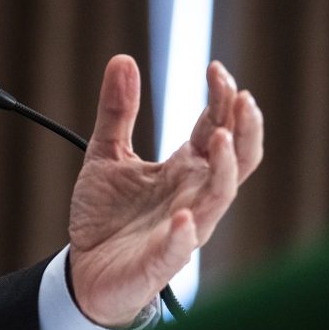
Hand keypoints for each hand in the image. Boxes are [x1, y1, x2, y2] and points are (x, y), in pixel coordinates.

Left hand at [68, 55, 263, 326]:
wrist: (84, 270)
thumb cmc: (106, 216)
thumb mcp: (105, 153)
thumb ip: (117, 111)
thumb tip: (123, 59)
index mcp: (185, 169)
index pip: (218, 128)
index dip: (222, 99)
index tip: (215, 68)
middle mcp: (193, 196)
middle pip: (237, 160)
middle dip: (244, 128)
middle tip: (240, 96)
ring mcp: (182, 229)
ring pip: (219, 199)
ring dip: (225, 169)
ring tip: (223, 137)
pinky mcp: (160, 261)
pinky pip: (180, 249)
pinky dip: (184, 235)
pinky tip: (184, 218)